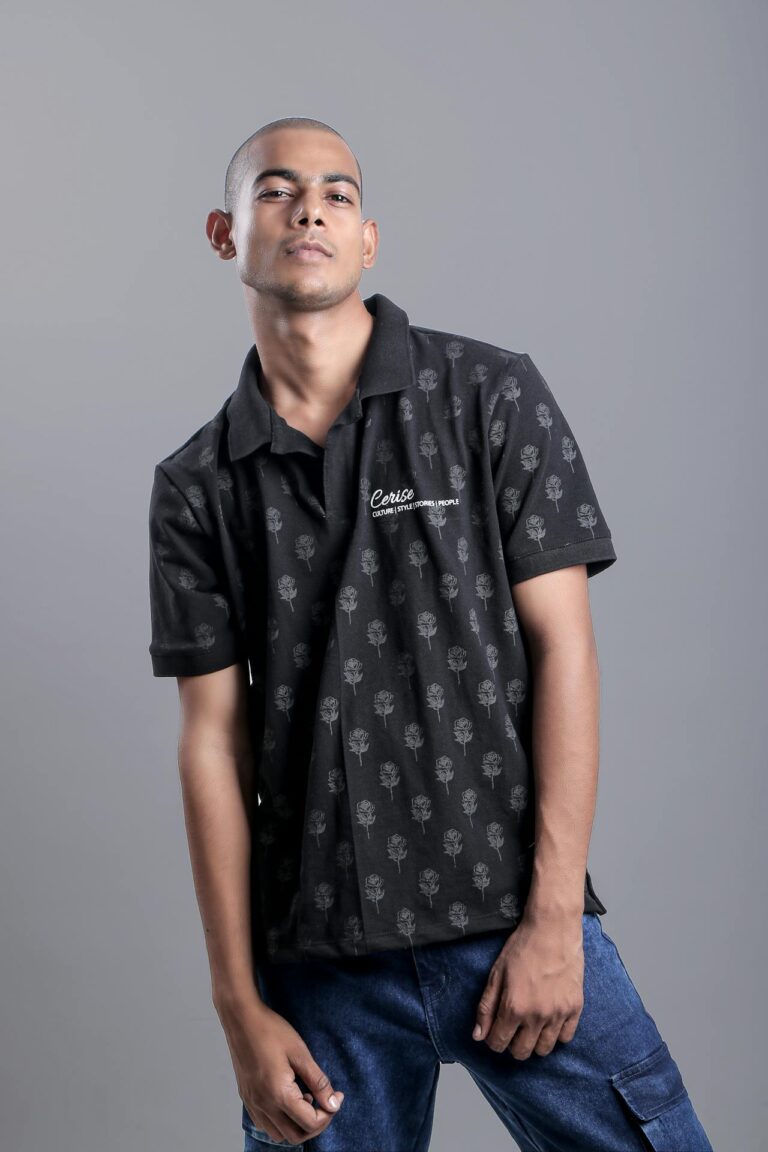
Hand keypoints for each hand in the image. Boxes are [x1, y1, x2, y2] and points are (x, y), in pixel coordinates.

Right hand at [217, 994, 344, 1145]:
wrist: (241, 1019)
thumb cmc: (271, 1031)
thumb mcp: (301, 1053)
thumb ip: (318, 1082)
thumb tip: (333, 1103)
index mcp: (279, 1095)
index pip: (310, 1123)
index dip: (329, 1113)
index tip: (337, 1096)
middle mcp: (263, 1106)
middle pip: (295, 1136)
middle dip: (315, 1124)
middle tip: (323, 1101)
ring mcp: (252, 1104)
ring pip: (279, 1135)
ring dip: (296, 1124)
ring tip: (304, 1098)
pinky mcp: (246, 1099)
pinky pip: (265, 1124)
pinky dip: (280, 1121)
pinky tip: (287, 1098)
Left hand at [472, 913, 584, 1058]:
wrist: (553, 929)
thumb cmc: (522, 947)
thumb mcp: (496, 974)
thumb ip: (486, 1007)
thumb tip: (478, 1036)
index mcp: (514, 1007)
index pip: (499, 1043)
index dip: (493, 1040)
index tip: (495, 1032)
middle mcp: (537, 1016)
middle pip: (522, 1052)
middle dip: (512, 1045)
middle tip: (512, 1029)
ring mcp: (559, 1013)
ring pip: (544, 1049)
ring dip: (534, 1042)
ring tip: (530, 1026)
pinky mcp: (575, 1008)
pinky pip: (566, 1037)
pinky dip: (556, 1034)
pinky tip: (549, 1020)